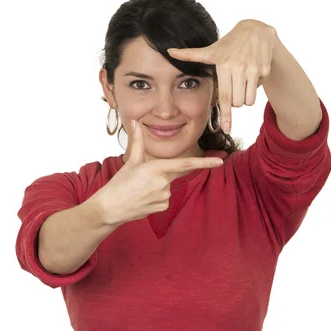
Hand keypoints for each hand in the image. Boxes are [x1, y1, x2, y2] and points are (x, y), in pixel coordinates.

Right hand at [90, 120, 223, 225]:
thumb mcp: (130, 161)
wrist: (110, 208)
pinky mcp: (162, 206)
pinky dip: (155, 198)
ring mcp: (164, 196)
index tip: (220, 162)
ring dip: (156, 187)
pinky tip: (142, 200)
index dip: (205, 162)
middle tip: (140, 182)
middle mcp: (163, 182)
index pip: (186, 163)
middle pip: (171, 174)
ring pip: (167, 187)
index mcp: (157, 167)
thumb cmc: (119, 183)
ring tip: (139, 191)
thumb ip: (138, 141)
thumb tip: (136, 122)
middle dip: (159, 175)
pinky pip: (165, 199)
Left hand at [167, 19, 276, 133]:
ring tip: (241, 79)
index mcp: (224, 65)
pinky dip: (254, 86)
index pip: (224, 97)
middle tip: (232, 86)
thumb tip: (169, 51)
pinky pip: (257, 90)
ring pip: (248, 100)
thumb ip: (190, 55)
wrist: (256, 31)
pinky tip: (251, 73)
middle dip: (234, 101)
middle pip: (236, 102)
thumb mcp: (210, 50)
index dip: (226, 115)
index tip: (227, 129)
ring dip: (244, 96)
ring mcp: (253, 69)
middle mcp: (239, 68)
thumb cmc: (229, 44)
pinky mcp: (264, 71)